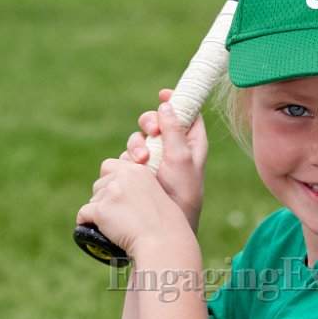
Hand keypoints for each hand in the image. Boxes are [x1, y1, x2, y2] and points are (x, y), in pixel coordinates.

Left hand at [76, 156, 191, 261]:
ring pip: (92, 200)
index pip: (109, 167)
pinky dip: (87, 223)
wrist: (163, 242)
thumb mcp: (157, 194)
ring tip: (116, 225)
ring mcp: (111, 192)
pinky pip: (83, 214)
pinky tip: (98, 230)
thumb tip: (115, 190)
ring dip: (100, 212)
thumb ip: (138, 186)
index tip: (121, 199)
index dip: (111, 183)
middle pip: (99, 184)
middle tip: (120, 215)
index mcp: (138, 170)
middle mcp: (123, 176)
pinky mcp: (101, 210)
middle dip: (104, 198)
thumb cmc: (165, 225)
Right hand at [123, 89, 207, 233]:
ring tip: (142, 161)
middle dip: (149, 123)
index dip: (175, 101)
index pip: (185, 114)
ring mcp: (152, 162)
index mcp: (191, 144)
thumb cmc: (183, 195)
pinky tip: (134, 169)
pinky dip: (128, 160)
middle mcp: (171, 150)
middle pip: (155, 122)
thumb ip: (174, 131)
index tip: (163, 93)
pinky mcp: (136, 173)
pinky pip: (126, 157)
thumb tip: (166, 104)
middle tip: (151, 131)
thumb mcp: (182, 160)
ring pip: (137, 139)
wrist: (165, 225)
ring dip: (137, 145)